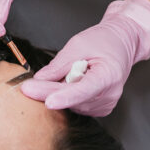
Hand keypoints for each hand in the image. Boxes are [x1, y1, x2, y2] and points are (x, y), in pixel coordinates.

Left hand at [21, 0, 149, 115]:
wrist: (122, 43)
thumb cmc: (104, 40)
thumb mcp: (79, 44)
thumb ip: (60, 64)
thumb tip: (40, 79)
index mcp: (109, 75)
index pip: (84, 90)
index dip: (65, 97)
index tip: (49, 102)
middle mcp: (109, 95)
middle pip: (73, 99)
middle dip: (49, 92)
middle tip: (27, 87)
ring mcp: (106, 104)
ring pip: (72, 104)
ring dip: (60, 92)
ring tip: (68, 71)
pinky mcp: (100, 109)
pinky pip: (76, 105)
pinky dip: (68, 95)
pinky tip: (73, 81)